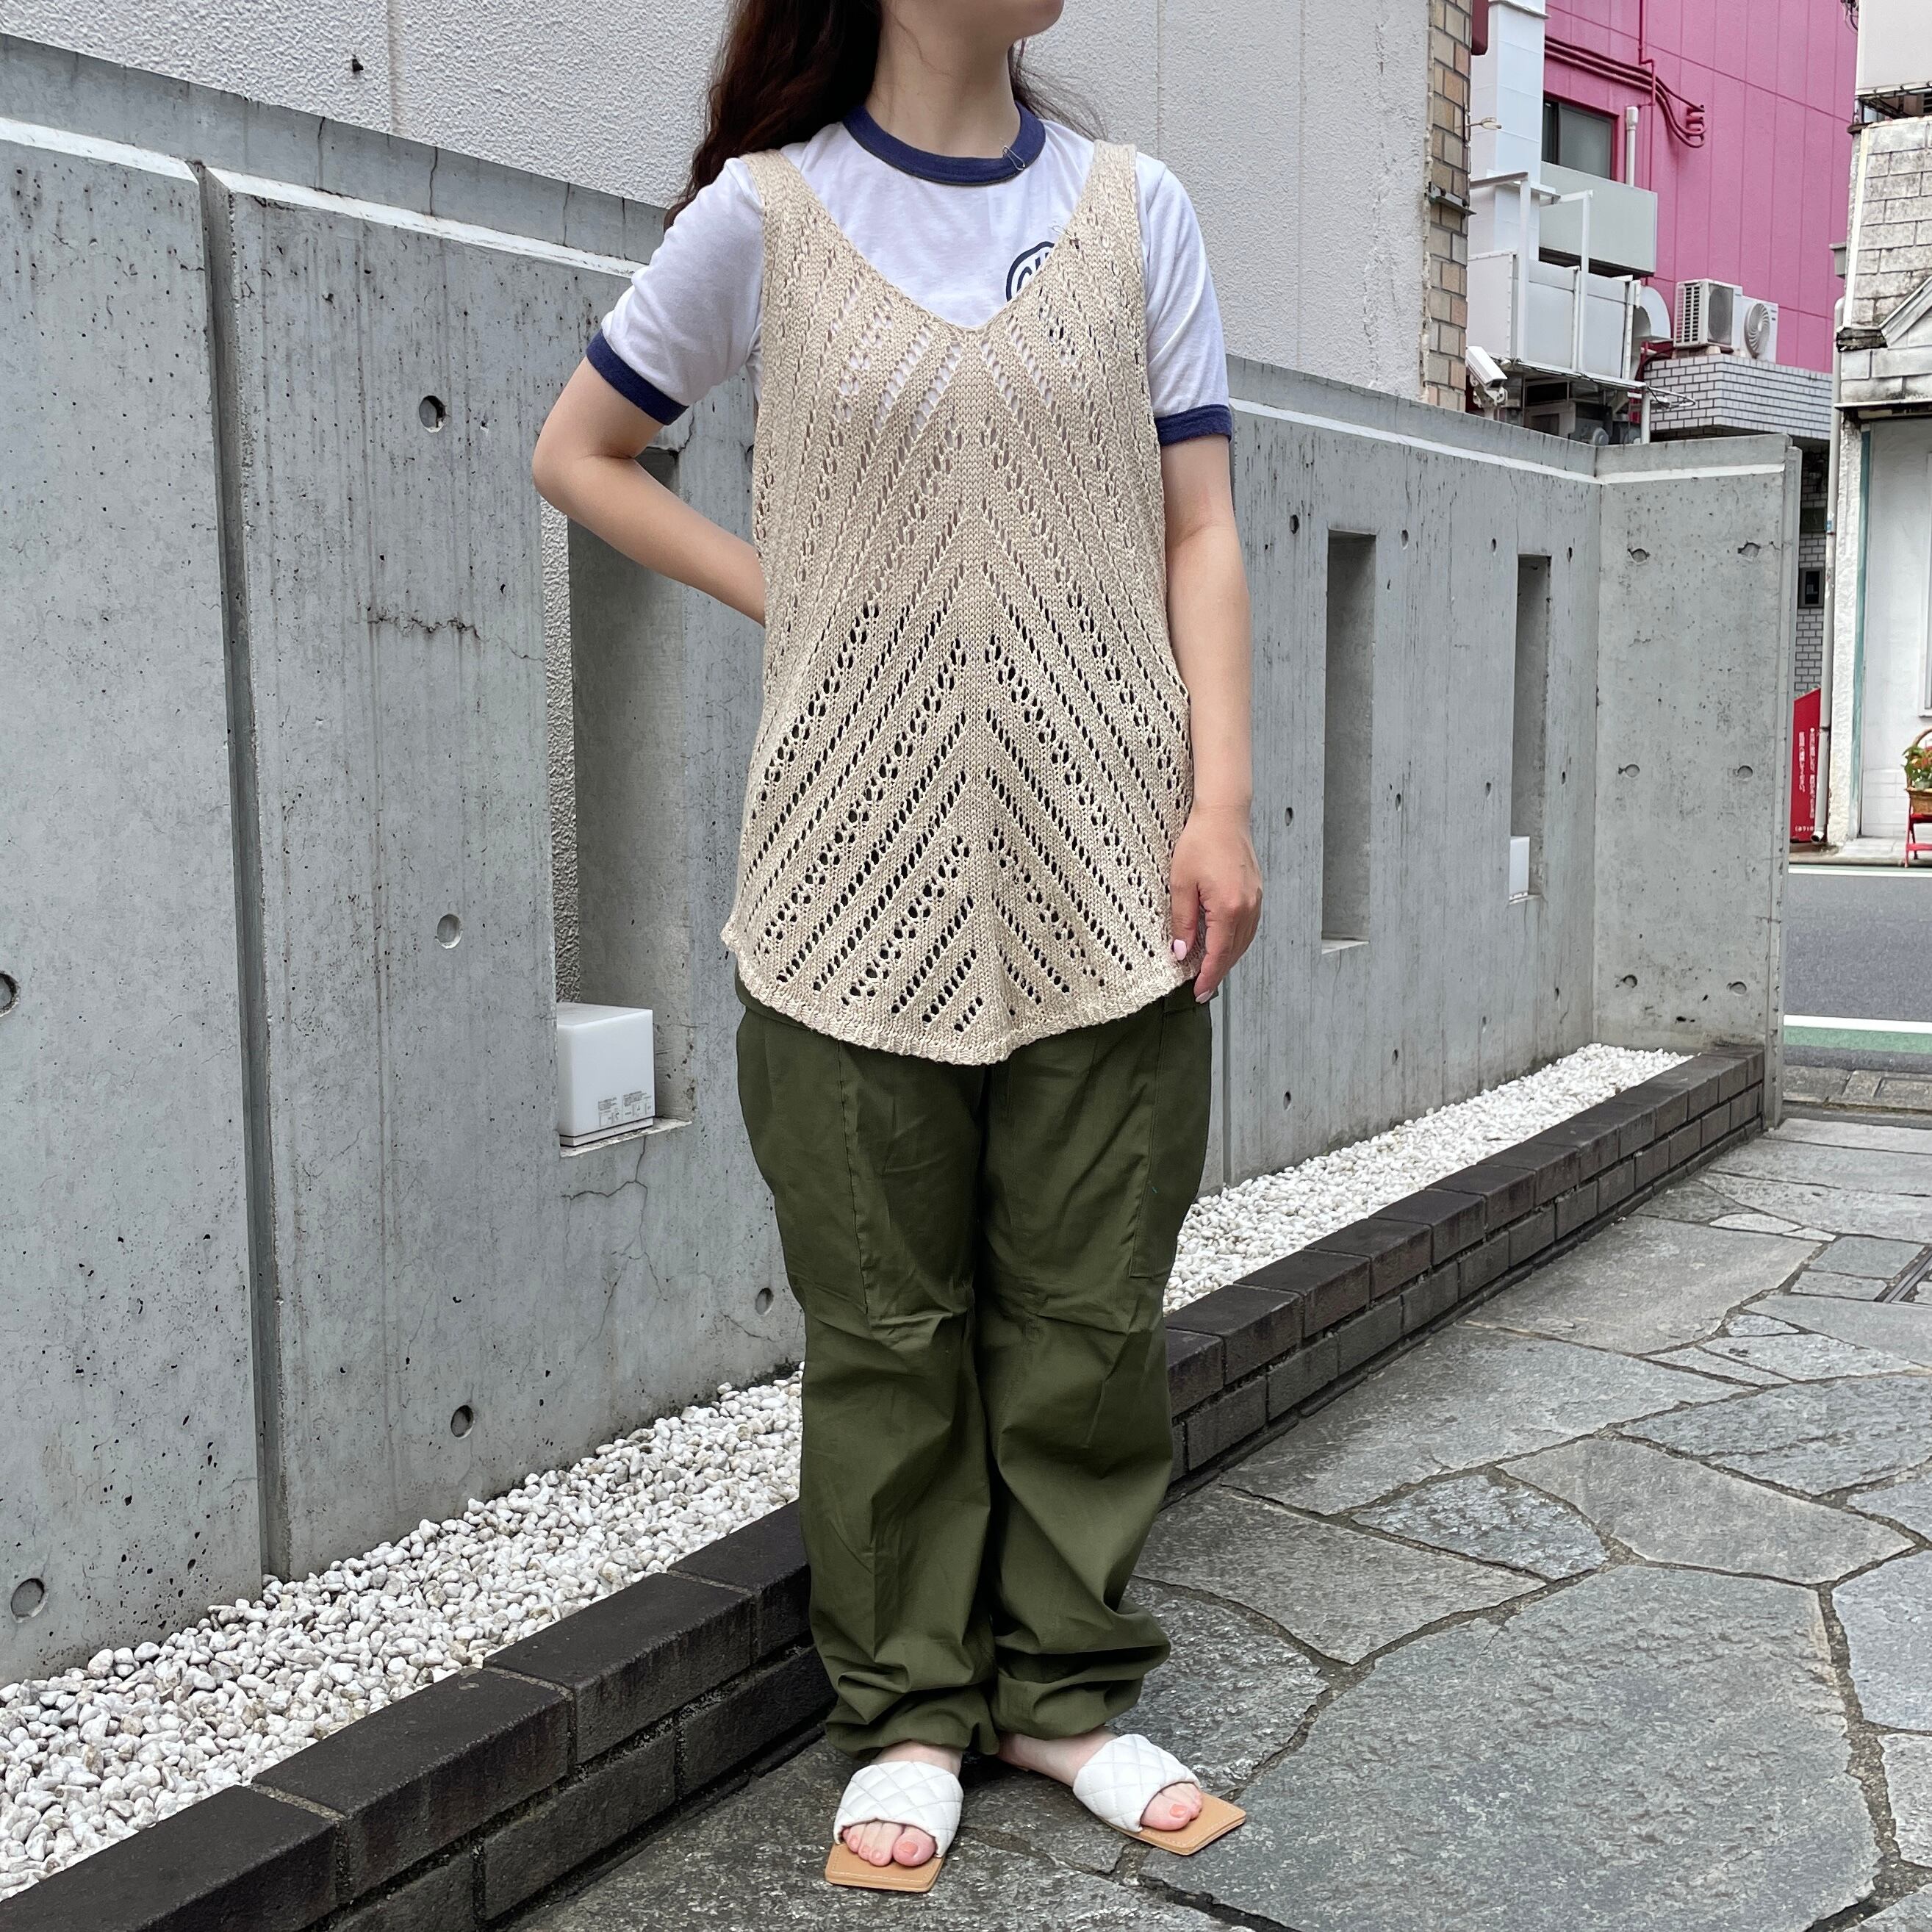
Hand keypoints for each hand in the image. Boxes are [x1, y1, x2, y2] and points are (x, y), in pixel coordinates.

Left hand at [1168, 804, 1261, 1001]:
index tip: (1198, 992)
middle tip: (1202, 989)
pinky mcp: (1256, 893)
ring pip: (1244, 942)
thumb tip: (1181, 951)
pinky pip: (1248, 927)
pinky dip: (1236, 942)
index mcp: (1228, 907)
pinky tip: (1224, 945)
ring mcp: (1255, 900)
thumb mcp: (1181, 884)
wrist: (1224, 815)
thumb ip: (1182, 922)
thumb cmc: (1200, 841)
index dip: (1208, 976)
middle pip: (1234, 952)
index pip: (1218, 954)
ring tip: (1210, 971)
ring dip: (1228, 959)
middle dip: (1217, 973)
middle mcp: (1247, 907)